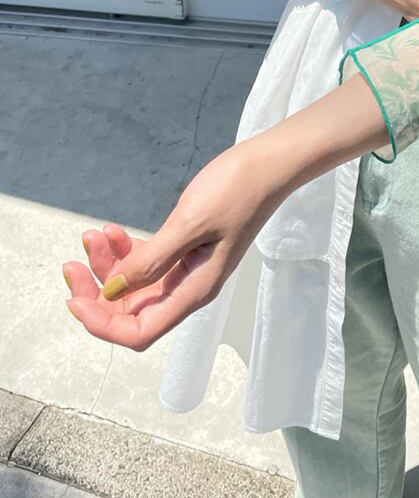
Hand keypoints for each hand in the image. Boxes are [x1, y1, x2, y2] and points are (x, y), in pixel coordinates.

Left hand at [62, 138, 275, 351]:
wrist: (267, 165)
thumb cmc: (236, 191)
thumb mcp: (189, 224)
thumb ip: (150, 261)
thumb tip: (112, 291)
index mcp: (194, 290)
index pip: (139, 332)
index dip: (103, 323)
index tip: (76, 296)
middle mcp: (188, 287)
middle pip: (130, 311)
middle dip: (97, 291)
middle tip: (72, 262)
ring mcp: (185, 268)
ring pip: (134, 284)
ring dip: (108, 266)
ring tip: (94, 234)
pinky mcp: (184, 248)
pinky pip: (146, 262)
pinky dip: (124, 251)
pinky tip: (112, 231)